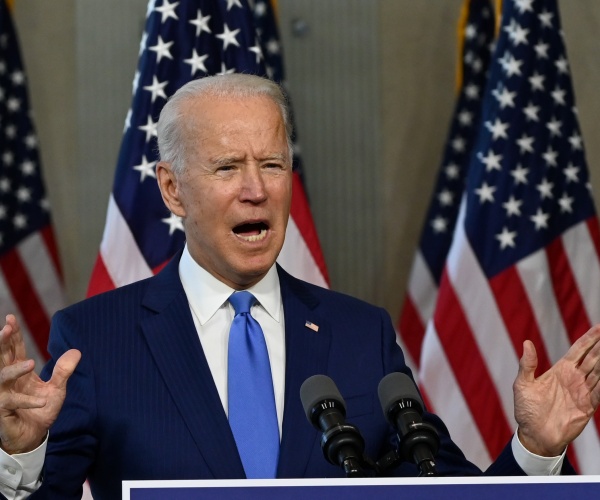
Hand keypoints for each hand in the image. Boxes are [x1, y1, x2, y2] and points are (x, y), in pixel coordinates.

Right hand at [0, 314, 80, 453]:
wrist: (34, 436)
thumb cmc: (41, 410)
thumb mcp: (57, 389)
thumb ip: (64, 370)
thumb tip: (76, 351)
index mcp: (19, 372)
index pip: (13, 349)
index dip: (12, 334)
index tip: (11, 318)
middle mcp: (8, 381)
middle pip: (1, 358)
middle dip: (2, 343)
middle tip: (6, 328)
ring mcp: (3, 396)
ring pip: (1, 378)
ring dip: (15, 370)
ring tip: (31, 363)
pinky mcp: (3, 412)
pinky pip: (11, 403)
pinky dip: (27, 401)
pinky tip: (42, 401)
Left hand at [514, 324, 599, 456]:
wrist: (534, 435)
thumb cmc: (526, 409)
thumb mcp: (523, 384)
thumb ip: (527, 364)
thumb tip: (526, 343)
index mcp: (560, 370)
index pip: (578, 350)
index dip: (588, 339)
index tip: (599, 327)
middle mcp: (574, 378)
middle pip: (593, 358)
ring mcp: (583, 392)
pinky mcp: (588, 406)